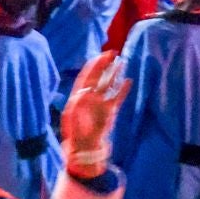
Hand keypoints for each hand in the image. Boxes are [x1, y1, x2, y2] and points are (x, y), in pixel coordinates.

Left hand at [60, 52, 128, 166]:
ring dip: (114, 73)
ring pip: (109, 84)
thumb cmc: (75, 131)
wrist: (85, 145)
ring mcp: (101, 103)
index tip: (100, 56)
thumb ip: (77, 103)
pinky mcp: (110, 111)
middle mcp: (90, 96)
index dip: (93, 66)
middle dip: (104, 65)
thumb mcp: (71, 115)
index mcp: (79, 95)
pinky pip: (118, 97)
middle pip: (99, 77)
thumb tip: (83, 91)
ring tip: (121, 62)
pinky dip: (122, 89)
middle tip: (113, 53)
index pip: (87, 76)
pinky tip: (128, 80)